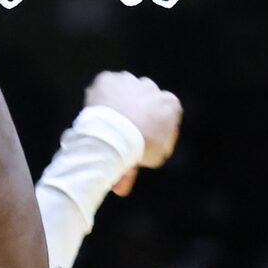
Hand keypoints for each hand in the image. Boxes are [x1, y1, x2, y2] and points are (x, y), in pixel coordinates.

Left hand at [81, 71, 181, 195]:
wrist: (115, 135)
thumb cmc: (140, 148)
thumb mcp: (154, 158)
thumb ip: (145, 161)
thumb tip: (123, 187)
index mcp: (170, 104)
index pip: (163, 114)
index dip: (150, 129)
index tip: (140, 140)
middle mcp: (151, 87)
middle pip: (143, 100)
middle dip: (135, 113)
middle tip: (121, 133)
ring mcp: (128, 81)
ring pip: (123, 91)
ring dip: (118, 104)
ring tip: (106, 125)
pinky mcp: (108, 79)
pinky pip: (104, 89)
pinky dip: (100, 99)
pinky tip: (96, 115)